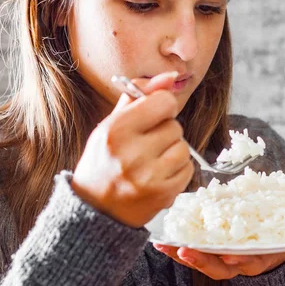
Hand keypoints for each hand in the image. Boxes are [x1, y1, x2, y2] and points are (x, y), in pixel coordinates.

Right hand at [71, 72, 194, 227]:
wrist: (96, 209)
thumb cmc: (105, 160)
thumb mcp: (112, 123)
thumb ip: (140, 96)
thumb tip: (170, 76)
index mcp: (116, 130)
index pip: (164, 102)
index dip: (162, 107)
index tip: (152, 116)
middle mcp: (131, 154)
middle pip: (175, 126)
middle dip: (164, 133)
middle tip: (145, 146)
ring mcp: (149, 177)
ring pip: (184, 148)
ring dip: (173, 152)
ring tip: (151, 162)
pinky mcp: (163, 194)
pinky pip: (188, 169)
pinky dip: (177, 171)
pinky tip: (158, 176)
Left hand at [152, 240, 284, 279]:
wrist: (267, 234)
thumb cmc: (282, 232)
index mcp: (260, 256)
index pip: (248, 261)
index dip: (238, 259)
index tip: (228, 255)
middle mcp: (238, 260)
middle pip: (219, 264)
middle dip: (202, 259)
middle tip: (186, 250)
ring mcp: (222, 254)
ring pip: (201, 258)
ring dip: (182, 252)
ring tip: (164, 244)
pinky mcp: (208, 244)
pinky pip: (191, 246)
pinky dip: (175, 244)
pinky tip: (160, 238)